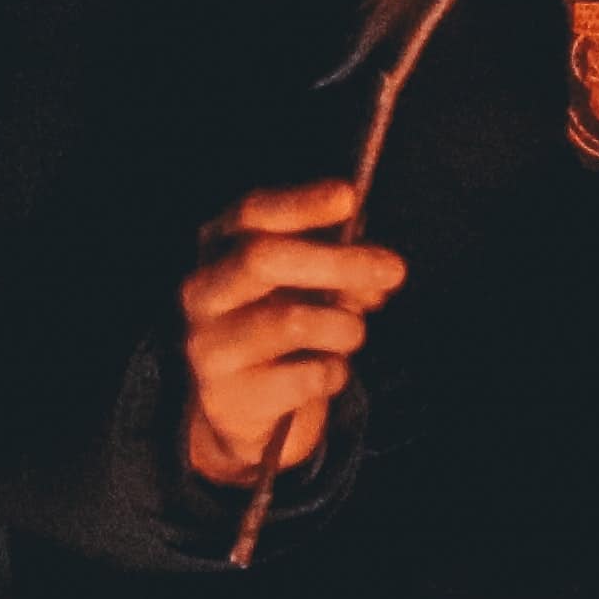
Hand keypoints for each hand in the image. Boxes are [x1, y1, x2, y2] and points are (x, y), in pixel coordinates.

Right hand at [178, 181, 405, 488]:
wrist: (242, 401)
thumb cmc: (280, 321)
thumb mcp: (306, 281)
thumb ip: (338, 261)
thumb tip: (380, 264)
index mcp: (220, 246)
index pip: (253, 212)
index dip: (301, 202)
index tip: (348, 197)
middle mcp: (203, 290)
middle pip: (264, 258)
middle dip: (338, 261)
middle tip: (394, 269)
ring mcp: (209, 342)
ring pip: (291, 321)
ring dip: (344, 326)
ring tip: (353, 333)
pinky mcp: (228, 394)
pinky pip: (305, 376)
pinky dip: (335, 371)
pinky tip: (330, 370)